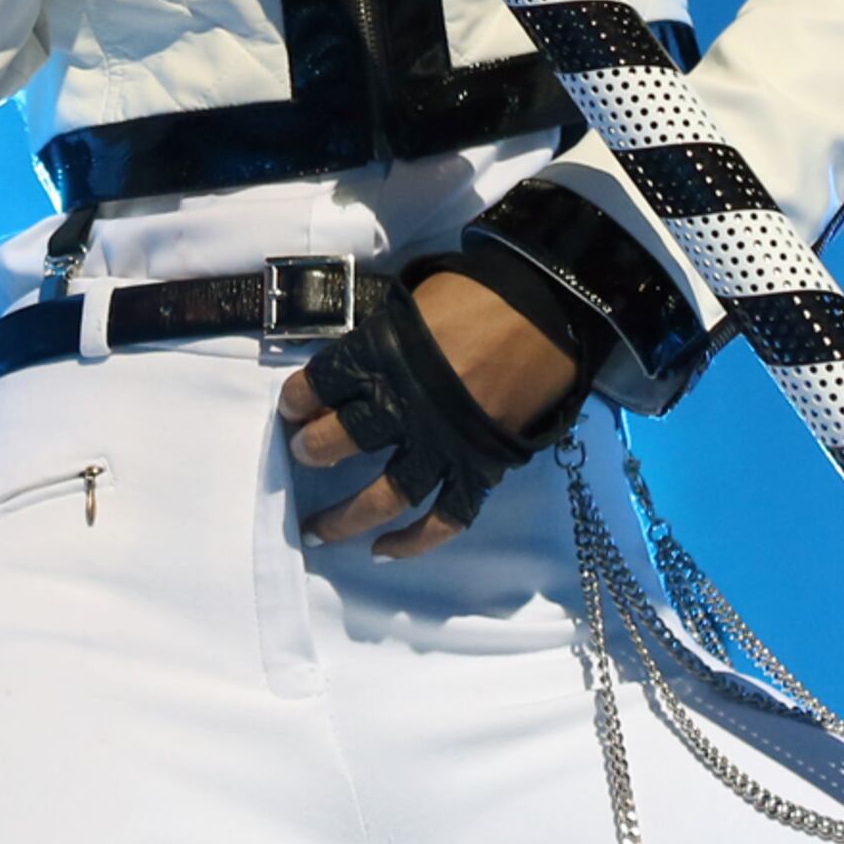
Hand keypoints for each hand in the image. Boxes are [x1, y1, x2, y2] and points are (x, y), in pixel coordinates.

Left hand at [277, 272, 581, 559]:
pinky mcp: (480, 467)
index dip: (298, 398)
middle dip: (312, 449)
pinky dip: (414, 542)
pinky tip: (383, 551)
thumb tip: (357, 363)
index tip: (291, 408)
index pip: (322, 382)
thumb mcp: (415, 299)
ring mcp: (444, 444)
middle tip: (302, 455)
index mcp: (385, 356)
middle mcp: (407, 405)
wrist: (553, 307)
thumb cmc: (482, 292)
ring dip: (344, 517)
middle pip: (341, 439)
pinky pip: (446, 519)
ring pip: (383, 495)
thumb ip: (381, 337)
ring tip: (316, 530)